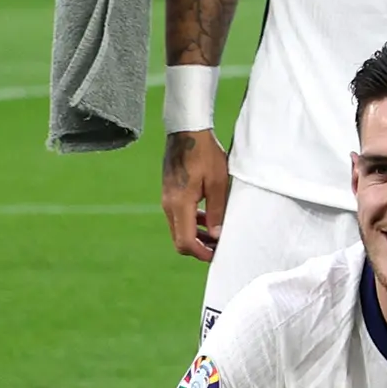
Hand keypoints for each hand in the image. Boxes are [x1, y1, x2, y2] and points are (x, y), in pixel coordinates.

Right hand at [161, 129, 229, 260]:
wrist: (187, 132)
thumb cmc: (205, 154)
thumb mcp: (217, 182)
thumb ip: (217, 211)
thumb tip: (217, 236)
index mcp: (179, 204)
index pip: (185, 241)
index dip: (201, 253)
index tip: (217, 255)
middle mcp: (168, 205)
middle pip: (179, 239)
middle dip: (199, 248)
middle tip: (220, 248)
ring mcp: (166, 199)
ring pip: (179, 229)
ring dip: (196, 236)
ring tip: (217, 235)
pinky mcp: (169, 194)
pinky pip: (178, 217)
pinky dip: (192, 223)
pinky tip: (208, 218)